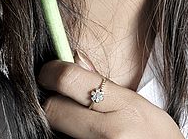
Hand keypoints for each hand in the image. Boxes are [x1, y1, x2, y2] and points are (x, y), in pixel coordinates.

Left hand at [38, 59, 184, 138]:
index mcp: (126, 106)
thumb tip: (74, 58)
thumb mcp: (139, 106)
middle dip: (53, 104)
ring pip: (57, 133)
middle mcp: (112, 131)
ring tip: (80, 128)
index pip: (70, 79)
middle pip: (54, 109)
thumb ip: (106, 86)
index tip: (48, 72)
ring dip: (61, 129)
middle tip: (59, 103)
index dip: (51, 73)